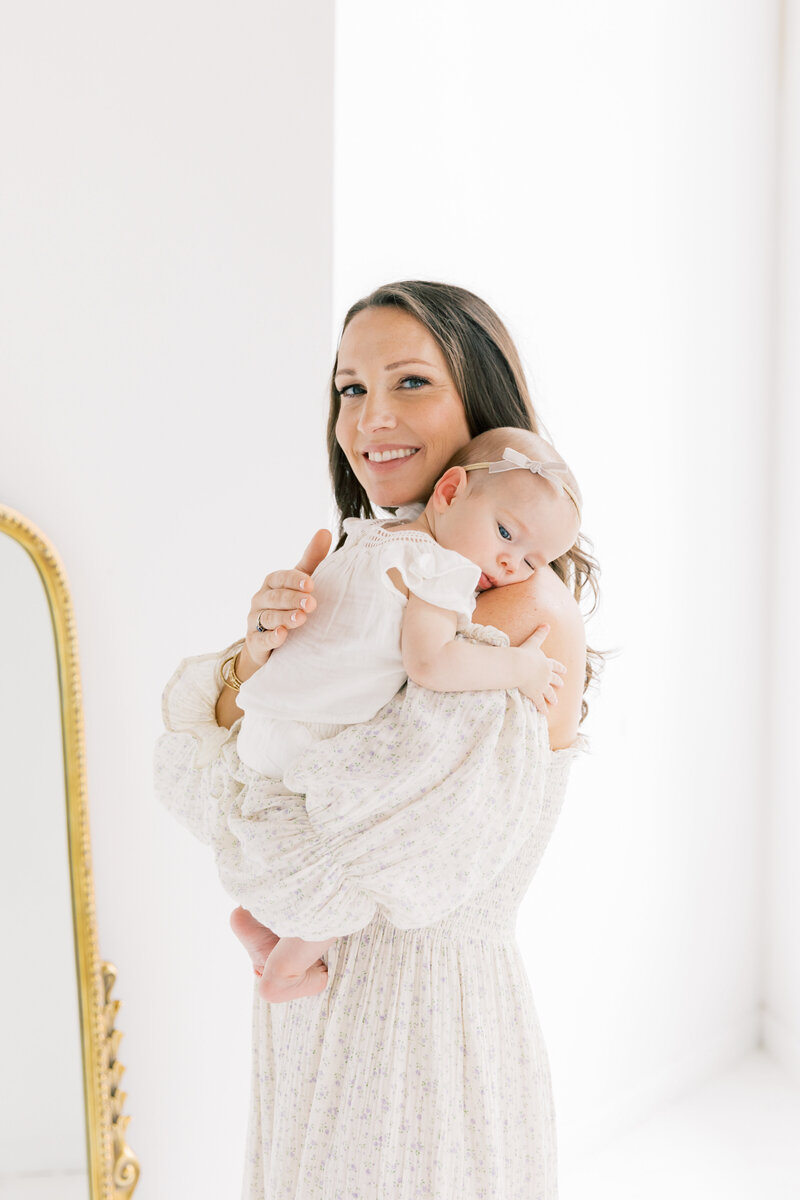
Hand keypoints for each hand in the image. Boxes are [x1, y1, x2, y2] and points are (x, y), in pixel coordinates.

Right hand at [241, 529, 331, 671]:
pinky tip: (282, 636)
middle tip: (312, 604)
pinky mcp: (255, 642)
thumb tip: (325, 531)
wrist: (271, 642)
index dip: (295, 580)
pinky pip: (260, 639)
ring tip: (302, 619)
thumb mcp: (301, 582)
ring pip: (269, 617)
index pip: (281, 577)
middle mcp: (261, 599)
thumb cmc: (290, 604)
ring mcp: (255, 620)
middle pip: (276, 597)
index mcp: (272, 582)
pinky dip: (271, 638)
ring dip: (285, 618)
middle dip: (293, 600)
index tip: (311, 584)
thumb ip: (312, 559)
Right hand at [515, 624, 565, 713]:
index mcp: (546, 663)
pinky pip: (540, 703)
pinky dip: (542, 708)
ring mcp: (541, 685)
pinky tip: (545, 714)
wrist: (519, 666)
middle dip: (558, 682)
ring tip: (555, 702)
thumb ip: (540, 634)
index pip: (555, 665)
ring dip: (552, 697)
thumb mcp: (533, 642)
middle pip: (554, 680)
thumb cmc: (524, 653)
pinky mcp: (535, 693)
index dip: (560, 668)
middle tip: (562, 685)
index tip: (565, 671)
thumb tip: (546, 623)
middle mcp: (546, 675)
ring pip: (549, 692)